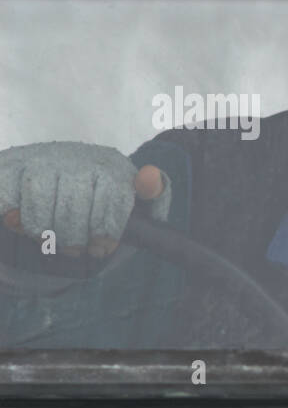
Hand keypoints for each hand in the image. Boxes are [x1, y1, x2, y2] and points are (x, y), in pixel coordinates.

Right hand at [0, 142, 170, 257]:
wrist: (50, 176)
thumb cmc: (100, 198)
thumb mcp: (134, 199)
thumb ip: (153, 194)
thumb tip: (151, 177)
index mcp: (111, 165)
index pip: (113, 195)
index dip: (107, 230)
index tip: (103, 248)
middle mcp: (76, 156)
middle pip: (74, 203)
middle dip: (76, 236)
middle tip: (78, 251)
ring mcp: (41, 159)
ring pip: (40, 198)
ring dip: (45, 230)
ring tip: (53, 241)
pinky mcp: (10, 165)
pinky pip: (8, 196)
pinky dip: (15, 216)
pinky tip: (22, 224)